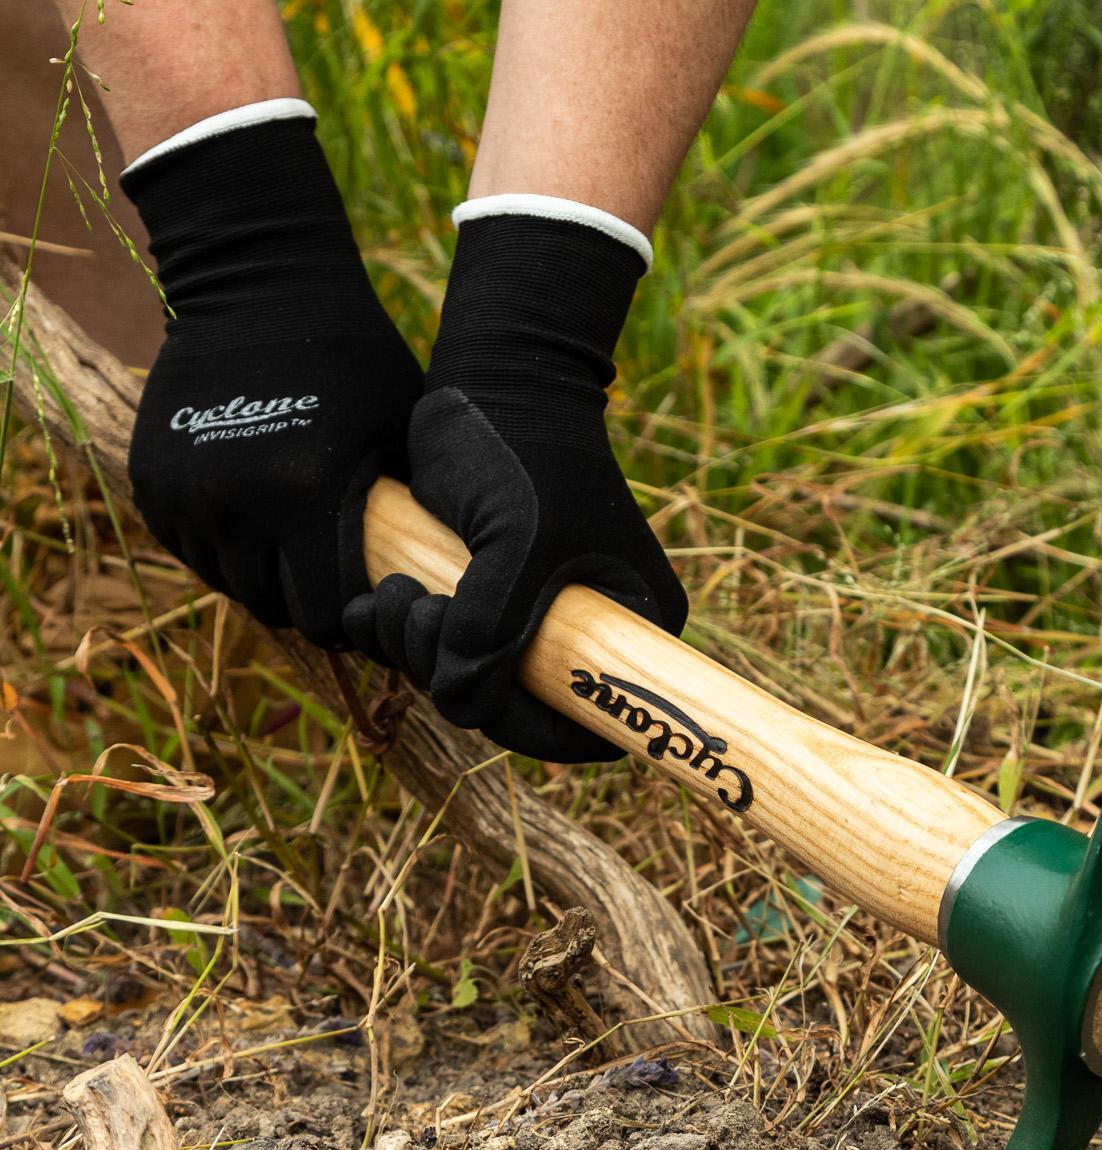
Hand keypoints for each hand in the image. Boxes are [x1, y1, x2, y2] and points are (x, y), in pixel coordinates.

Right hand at [122, 105, 421, 647]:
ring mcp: (188, 496)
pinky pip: (191, 548)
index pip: (328, 615)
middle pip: (277, 608)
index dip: (353, 616)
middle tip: (334, 580)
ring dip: (263, 577)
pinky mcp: (151, 481)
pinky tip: (256, 525)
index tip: (369, 597)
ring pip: (230, 584)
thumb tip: (435, 580)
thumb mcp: (401, 435)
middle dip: (309, 602)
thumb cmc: (355, 359)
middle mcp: (238, 507)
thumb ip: (405, 512)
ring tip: (296, 551)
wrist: (259, 283)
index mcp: (306, 501)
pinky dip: (222, 548)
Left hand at [343, 210, 685, 761]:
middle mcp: (586, 633)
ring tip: (388, 596)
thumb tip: (461, 700)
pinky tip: (374, 600)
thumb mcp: (518, 543)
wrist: (491, 375)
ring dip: (414, 653)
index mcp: (632, 626)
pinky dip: (399, 637)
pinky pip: (438, 651)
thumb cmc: (524, 450)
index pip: (594, 722)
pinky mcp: (479, 598)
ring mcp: (530, 617)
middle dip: (456, 678)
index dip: (534, 728)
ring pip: (468, 681)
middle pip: (519, 707)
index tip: (478, 694)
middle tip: (418, 619)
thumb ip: (491, 629)